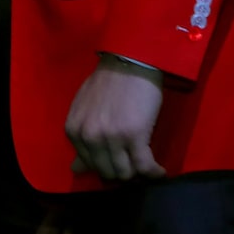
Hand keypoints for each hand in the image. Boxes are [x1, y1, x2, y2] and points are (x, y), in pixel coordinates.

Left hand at [65, 55, 165, 181]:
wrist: (129, 60)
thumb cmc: (108, 81)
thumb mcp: (85, 108)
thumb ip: (81, 137)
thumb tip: (76, 169)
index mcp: (74, 130)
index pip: (89, 165)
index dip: (106, 165)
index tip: (119, 161)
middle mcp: (89, 136)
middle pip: (107, 172)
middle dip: (121, 171)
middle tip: (134, 163)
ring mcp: (111, 137)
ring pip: (125, 173)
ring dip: (138, 173)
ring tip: (146, 165)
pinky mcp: (134, 136)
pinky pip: (144, 167)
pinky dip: (154, 173)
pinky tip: (159, 171)